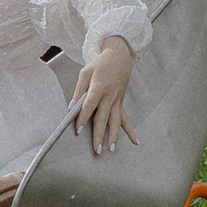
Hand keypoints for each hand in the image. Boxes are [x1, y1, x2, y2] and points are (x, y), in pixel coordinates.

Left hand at [70, 38, 138, 154]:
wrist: (119, 56)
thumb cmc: (100, 64)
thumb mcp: (85, 72)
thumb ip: (79, 89)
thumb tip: (71, 106)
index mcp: (99, 87)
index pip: (89, 105)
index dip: (83, 117)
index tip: (78, 130)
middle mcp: (109, 96)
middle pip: (103, 118)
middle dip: (99, 134)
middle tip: (96, 150)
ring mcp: (117, 100)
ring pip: (115, 121)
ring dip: (114, 136)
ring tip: (111, 150)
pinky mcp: (121, 102)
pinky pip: (126, 118)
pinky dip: (130, 131)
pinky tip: (135, 142)